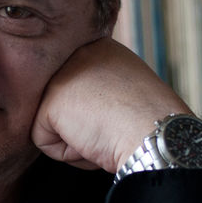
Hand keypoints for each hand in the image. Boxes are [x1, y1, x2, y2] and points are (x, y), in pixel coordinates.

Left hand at [32, 38, 191, 174]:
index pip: (79, 92)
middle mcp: (78, 53)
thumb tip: (82, 110)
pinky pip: (45, 142)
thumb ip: (102, 89)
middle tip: (115, 125)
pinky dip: (69, 154)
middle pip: (64, 107)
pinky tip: (94, 140)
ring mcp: (61, 74)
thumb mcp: (129, 91)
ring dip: (78, 141)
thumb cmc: (152, 122)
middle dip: (86, 126)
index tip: (124, 115)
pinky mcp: (50, 101)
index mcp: (101, 48)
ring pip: (54, 125)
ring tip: (106, 132)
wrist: (156, 133)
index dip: (100, 115)